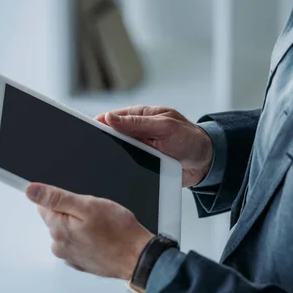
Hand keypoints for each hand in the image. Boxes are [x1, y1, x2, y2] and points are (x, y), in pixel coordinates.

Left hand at [26, 183, 152, 279]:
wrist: (137, 257)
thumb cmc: (119, 232)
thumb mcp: (89, 205)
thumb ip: (57, 197)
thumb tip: (31, 191)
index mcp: (58, 228)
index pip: (44, 206)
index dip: (63, 200)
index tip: (79, 203)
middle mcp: (59, 245)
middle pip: (57, 219)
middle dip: (74, 213)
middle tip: (95, 215)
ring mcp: (70, 256)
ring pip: (68, 232)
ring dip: (81, 227)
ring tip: (101, 228)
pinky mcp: (80, 262)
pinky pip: (78, 244)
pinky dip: (87, 240)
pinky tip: (102, 238)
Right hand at [95, 106, 212, 187]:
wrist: (206, 163)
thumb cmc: (190, 138)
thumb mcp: (165, 127)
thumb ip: (138, 123)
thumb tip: (110, 118)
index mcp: (140, 117)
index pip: (111, 119)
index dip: (98, 124)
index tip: (86, 130)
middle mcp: (137, 133)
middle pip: (111, 138)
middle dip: (103, 144)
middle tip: (93, 152)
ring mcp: (139, 151)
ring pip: (117, 155)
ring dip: (113, 160)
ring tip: (104, 165)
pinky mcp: (143, 167)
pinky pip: (128, 169)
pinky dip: (124, 171)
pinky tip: (118, 175)